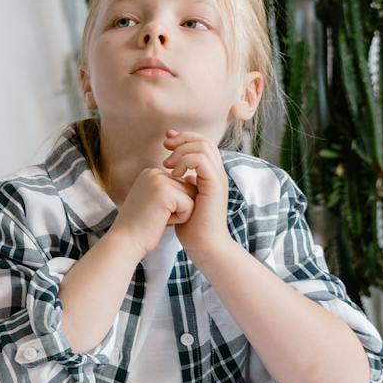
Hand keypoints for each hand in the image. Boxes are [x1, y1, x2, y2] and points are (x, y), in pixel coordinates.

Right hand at [110, 167, 194, 255]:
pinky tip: (162, 221)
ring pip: (192, 197)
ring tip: (159, 218)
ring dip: (181, 213)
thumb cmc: (142, 227)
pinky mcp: (167, 192)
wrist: (125, 241)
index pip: (182, 185)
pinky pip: (191, 206)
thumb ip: (170, 191)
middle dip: (179, 208)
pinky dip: (181, 219)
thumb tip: (194, 186)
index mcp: (151, 172)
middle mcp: (154, 172)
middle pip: (189, 189)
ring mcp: (159, 180)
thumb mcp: (155, 202)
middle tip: (156, 216)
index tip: (153, 212)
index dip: (174, 205)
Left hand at [164, 129, 229, 251]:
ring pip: (204, 146)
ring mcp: (218, 179)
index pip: (201, 144)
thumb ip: (180, 182)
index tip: (165, 142)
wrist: (203, 245)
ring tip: (168, 165)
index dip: (183, 138)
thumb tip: (173, 170)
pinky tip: (175, 174)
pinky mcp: (215, 186)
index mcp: (210, 174)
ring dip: (182, 151)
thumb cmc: (190, 225)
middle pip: (204, 140)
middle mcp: (217, 173)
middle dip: (182, 139)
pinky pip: (202, 160)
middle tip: (165, 147)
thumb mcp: (181, 196)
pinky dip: (186, 161)